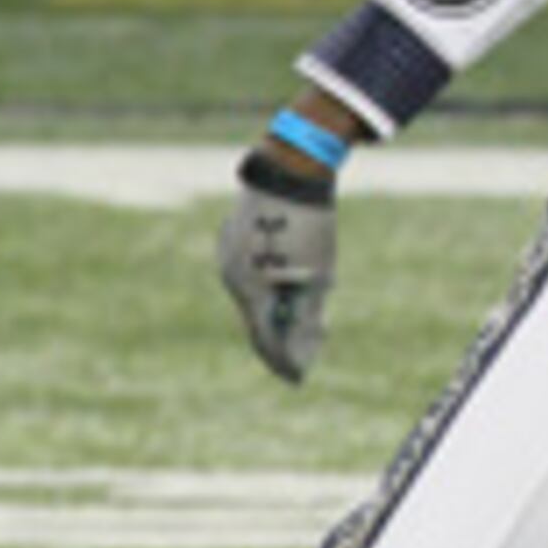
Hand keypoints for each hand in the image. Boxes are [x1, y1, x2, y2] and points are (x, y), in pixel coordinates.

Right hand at [217, 155, 337, 383]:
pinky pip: (250, 274)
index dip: (283, 360)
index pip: (264, 338)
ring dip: (277, 312)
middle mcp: (231, 276)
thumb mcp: (319, 272)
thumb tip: (309, 346)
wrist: (291, 168)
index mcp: (250, 288)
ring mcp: (228, 256)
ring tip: (304, 326)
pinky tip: (289, 291)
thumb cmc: (310, 223)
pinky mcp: (232, 240)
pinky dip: (270, 287)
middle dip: (283, 338)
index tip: (298, 379)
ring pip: (254, 296)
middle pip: (257, 319)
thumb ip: (310, 312)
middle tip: (305, 357)